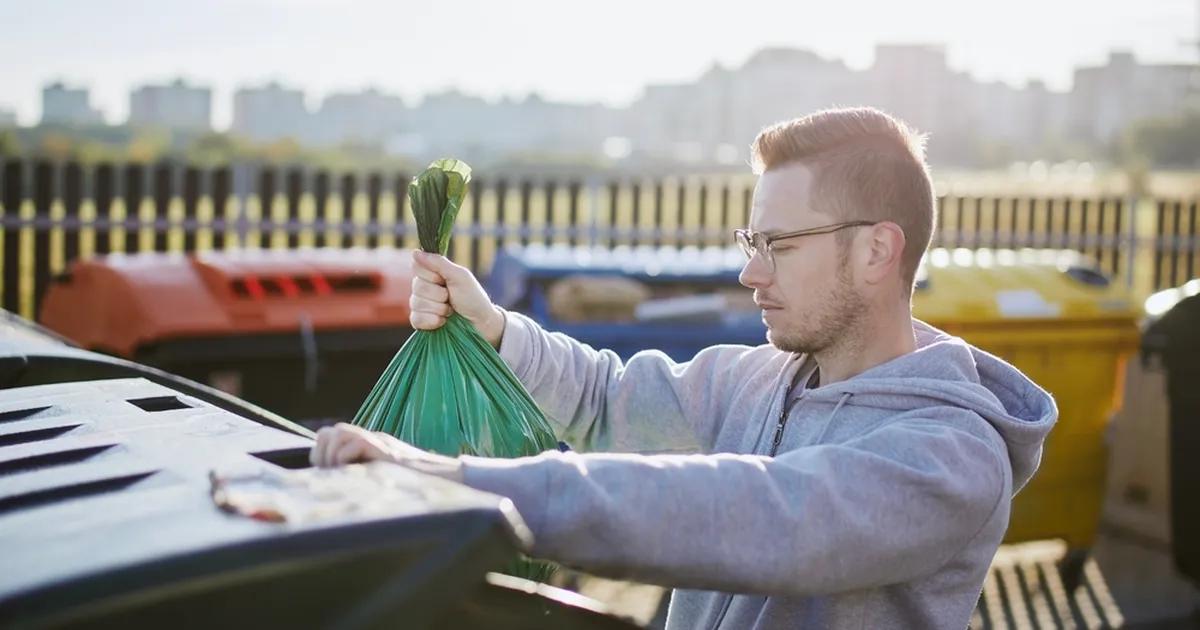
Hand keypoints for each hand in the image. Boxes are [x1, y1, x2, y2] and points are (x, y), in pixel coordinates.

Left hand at [309, 423, 464, 482]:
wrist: (440, 481)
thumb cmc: (411, 486)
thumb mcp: (379, 479)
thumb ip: (361, 475)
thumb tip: (336, 486)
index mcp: (365, 446)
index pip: (328, 435)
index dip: (320, 453)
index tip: (326, 473)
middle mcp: (369, 439)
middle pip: (329, 431)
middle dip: (322, 453)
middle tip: (330, 472)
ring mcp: (378, 442)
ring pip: (338, 432)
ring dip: (332, 454)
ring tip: (340, 472)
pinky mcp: (386, 449)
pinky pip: (356, 443)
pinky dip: (347, 457)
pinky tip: (355, 471)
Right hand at [410, 251, 505, 347]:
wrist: (481, 323)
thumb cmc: (472, 298)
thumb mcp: (460, 276)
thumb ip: (438, 263)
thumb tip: (415, 252)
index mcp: (431, 273)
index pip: (416, 267)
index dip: (431, 275)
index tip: (445, 279)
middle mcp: (423, 288)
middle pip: (417, 287)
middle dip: (439, 295)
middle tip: (451, 297)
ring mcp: (420, 305)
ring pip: (416, 304)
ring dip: (439, 309)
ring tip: (450, 310)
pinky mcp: (420, 322)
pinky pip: (416, 320)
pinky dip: (432, 321)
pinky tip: (443, 321)